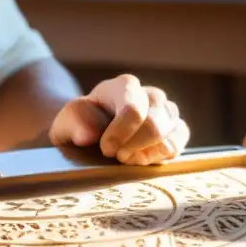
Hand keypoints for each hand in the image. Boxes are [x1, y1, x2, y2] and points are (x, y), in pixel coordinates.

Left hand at [48, 74, 188, 164]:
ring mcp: (165, 112)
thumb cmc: (80, 127)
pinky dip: (162, 155)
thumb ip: (75, 123)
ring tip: (127, 159)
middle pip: (154, 123)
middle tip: (116, 156)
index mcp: (123, 86)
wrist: (89, 136)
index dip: (121, 133)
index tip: (106, 149)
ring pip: (171, 132)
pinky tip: (142, 160)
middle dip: (133, 145)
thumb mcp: (66, 123)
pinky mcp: (175, 131)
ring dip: (148, 152)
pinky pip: (178, 142)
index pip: (133, 108)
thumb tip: (90, 133)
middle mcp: (149, 95)